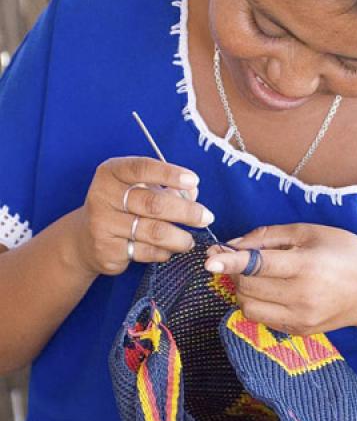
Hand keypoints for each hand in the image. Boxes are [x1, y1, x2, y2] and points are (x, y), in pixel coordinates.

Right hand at [73, 157, 214, 275]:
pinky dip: (164, 252)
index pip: (142, 168)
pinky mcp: (107, 250)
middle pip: (153, 204)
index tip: (194, 181)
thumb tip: (193, 193)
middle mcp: (103, 196)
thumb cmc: (122, 207)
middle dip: (186, 211)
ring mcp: (103, 225)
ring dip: (179, 237)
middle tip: (206, 217)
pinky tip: (169, 250)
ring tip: (190, 240)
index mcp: (111, 173)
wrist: (85, 238)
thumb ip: (166, 188)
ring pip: (153, 232)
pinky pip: (146, 252)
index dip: (169, 174)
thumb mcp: (139, 190)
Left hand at [205, 224, 356, 334]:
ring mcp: (300, 318)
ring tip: (260, 278)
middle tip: (244, 260)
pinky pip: (263, 319)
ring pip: (248, 308)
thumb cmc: (345, 252)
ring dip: (244, 291)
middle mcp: (302, 296)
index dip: (231, 262)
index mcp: (306, 266)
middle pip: (247, 288)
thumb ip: (268, 237)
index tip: (210, 259)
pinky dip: (258, 304)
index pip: (258, 266)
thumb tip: (232, 245)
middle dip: (237, 272)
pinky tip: (274, 291)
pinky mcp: (299, 331)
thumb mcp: (310, 232)